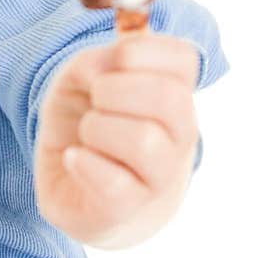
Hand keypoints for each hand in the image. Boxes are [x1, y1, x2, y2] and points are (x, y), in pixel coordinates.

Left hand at [33, 29, 199, 248]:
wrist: (73, 185)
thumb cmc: (83, 121)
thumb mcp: (78, 79)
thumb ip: (94, 62)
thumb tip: (103, 70)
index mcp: (174, 92)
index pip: (183, 58)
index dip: (140, 50)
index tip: (113, 61)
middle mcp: (179, 134)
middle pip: (168, 98)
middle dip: (114, 89)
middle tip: (95, 100)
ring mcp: (159, 175)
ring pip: (144, 141)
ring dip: (98, 128)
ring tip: (87, 134)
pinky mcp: (126, 207)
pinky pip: (114, 183)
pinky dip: (83, 163)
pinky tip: (73, 158)